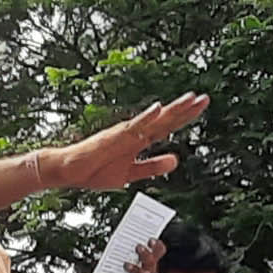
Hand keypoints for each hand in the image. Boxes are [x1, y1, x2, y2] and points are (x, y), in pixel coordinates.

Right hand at [42, 93, 207, 192]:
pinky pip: (132, 127)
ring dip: (172, 109)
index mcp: (138, 141)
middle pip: (165, 119)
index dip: (184, 117)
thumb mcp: (131, 173)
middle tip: (204, 98)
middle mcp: (134, 133)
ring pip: (153, 119)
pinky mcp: (113, 137)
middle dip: (185, 109)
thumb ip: (153, 167)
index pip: (167, 126)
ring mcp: (124, 134)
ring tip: (189, 99)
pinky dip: (145, 117)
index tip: (200, 107)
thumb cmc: (95, 170)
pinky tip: (158, 109)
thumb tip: (175, 161)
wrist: (69, 171)